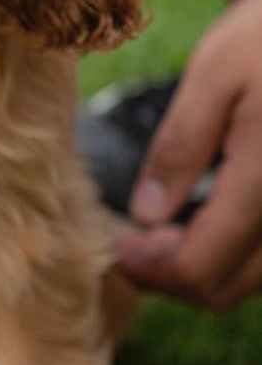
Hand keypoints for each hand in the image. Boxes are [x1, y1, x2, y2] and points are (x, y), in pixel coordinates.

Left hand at [119, 0, 261, 308]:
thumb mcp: (213, 77)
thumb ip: (180, 148)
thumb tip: (145, 215)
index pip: (201, 265)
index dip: (149, 269)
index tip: (116, 245)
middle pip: (227, 287)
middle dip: (170, 275)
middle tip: (130, 241)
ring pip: (251, 279)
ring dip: (201, 268)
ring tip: (158, 231)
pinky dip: (230, 252)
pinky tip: (198, 219)